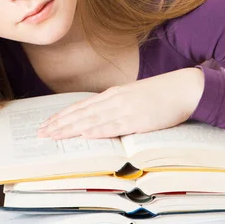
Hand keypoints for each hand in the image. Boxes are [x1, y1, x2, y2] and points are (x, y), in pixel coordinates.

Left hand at [37, 67, 204, 138]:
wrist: (184, 88)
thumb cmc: (161, 94)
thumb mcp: (135, 97)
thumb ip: (118, 105)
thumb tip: (103, 117)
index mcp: (114, 94)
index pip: (81, 106)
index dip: (62, 116)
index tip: (47, 123)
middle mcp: (115, 100)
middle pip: (81, 113)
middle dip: (59, 124)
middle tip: (40, 133)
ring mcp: (125, 109)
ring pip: (91, 120)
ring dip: (70, 128)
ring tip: (53, 135)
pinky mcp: (138, 119)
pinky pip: (113, 126)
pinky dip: (97, 130)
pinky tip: (84, 134)